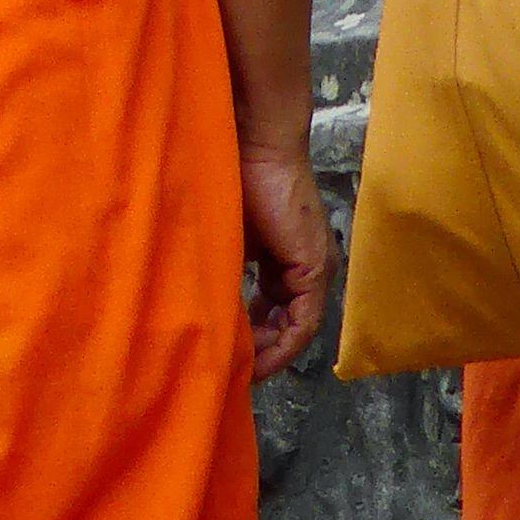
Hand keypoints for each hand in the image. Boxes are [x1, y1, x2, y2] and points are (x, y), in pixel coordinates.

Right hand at [238, 144, 335, 384]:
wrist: (258, 147)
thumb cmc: (236, 180)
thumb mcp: (228, 238)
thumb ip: (225, 272)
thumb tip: (205, 306)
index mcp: (287, 261)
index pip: (274, 311)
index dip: (253, 337)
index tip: (228, 353)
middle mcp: (307, 268)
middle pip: (286, 324)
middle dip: (259, 350)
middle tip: (231, 369)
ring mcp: (315, 270)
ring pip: (295, 327)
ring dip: (268, 352)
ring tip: (241, 372)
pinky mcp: (314, 270)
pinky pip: (302, 323)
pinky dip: (280, 343)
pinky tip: (256, 359)